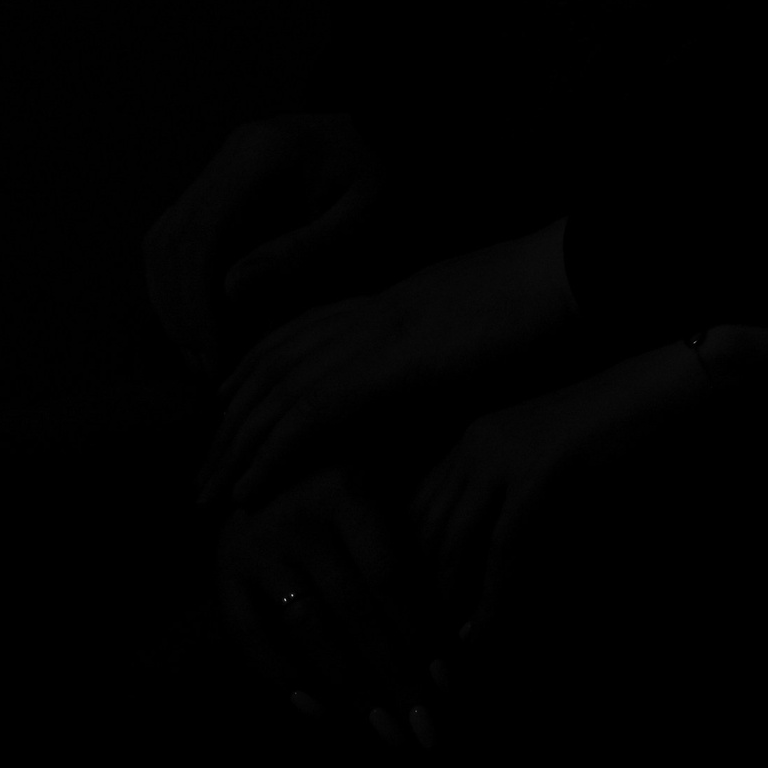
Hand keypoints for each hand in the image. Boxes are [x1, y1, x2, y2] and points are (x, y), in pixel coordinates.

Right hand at [144, 114, 378, 374]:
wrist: (406, 140)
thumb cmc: (392, 176)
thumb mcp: (362, 215)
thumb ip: (303, 250)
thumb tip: (231, 289)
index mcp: (261, 153)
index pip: (200, 234)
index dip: (196, 302)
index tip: (213, 354)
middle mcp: (232, 153)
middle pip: (171, 239)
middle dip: (180, 309)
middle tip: (205, 365)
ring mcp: (225, 165)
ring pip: (166, 240)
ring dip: (175, 300)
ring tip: (203, 354)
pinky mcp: (227, 185)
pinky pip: (184, 239)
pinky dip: (186, 285)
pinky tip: (211, 325)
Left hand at [197, 220, 577, 510]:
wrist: (566, 272)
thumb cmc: (539, 293)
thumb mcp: (476, 315)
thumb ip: (437, 339)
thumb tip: (425, 369)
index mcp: (388, 298)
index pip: (297, 332)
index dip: (256, 373)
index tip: (226, 408)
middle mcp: (367, 314)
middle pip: (272, 366)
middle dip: (231, 421)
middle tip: (201, 470)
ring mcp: (373, 337)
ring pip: (277, 395)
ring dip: (235, 448)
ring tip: (208, 495)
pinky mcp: (386, 370)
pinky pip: (308, 418)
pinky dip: (271, 457)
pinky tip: (248, 493)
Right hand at [217, 464, 437, 746]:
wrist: (257, 467)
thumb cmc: (339, 487)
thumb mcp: (379, 489)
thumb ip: (412, 544)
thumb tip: (460, 627)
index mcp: (349, 492)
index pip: (391, 576)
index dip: (420, 631)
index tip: (447, 682)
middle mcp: (300, 519)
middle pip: (355, 611)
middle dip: (394, 675)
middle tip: (424, 727)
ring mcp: (257, 548)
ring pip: (309, 630)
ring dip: (349, 686)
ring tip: (383, 729)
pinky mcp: (224, 577)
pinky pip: (252, 639)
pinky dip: (284, 678)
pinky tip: (319, 711)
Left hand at [410, 343, 712, 642]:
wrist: (659, 393)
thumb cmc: (610, 434)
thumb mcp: (543, 467)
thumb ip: (507, 504)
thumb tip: (480, 574)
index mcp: (473, 439)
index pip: (415, 510)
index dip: (412, 566)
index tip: (422, 612)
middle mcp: (477, 443)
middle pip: (426, 530)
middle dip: (424, 591)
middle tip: (433, 641)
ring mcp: (505, 455)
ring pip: (455, 545)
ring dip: (453, 604)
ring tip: (455, 647)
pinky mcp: (539, 474)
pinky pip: (502, 550)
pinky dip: (494, 599)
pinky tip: (490, 632)